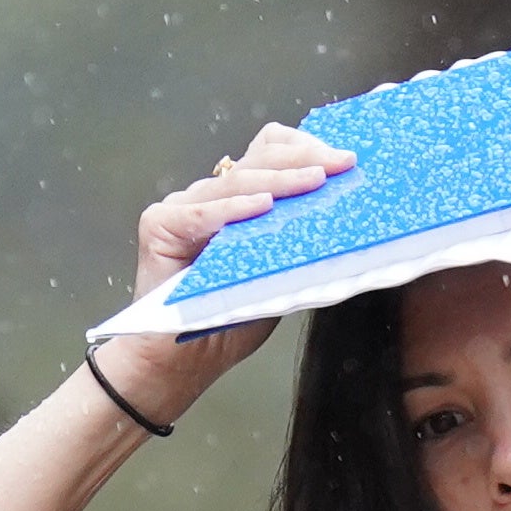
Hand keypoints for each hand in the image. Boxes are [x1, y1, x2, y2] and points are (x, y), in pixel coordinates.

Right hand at [105, 120, 355, 421]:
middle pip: (259, 158)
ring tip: (315, 180)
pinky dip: (235, 209)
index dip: (307, 149)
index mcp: (240, 200)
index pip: (272, 152)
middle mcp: (210, 196)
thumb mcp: (281, 275)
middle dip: (305, 157)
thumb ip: (299, 242)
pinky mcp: (160, 225)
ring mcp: (184, 206)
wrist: (184, 361)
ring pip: (236, 181)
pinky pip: (203, 213)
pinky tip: (263, 206)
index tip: (346, 159)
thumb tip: (350, 222)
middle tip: (342, 164)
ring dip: (280, 180)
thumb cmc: (230, 320)